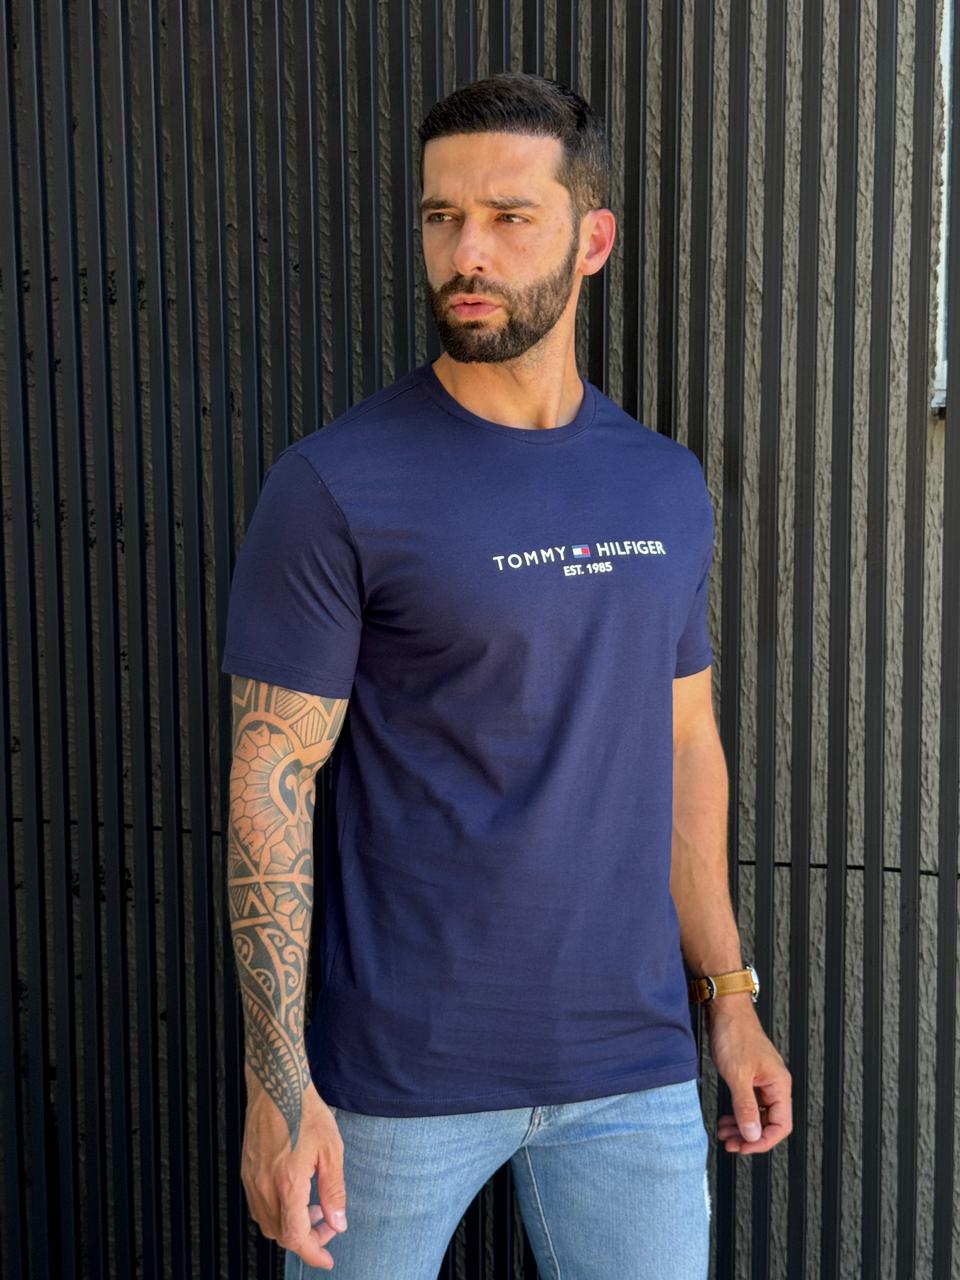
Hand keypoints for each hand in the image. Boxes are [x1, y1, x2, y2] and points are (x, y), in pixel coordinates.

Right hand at [241, 1067, 347, 1268]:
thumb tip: (338, 1223)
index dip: (313, 1253)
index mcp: (287, 1184)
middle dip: (306, 1237)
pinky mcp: (247, 1170)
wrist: (277, 1085)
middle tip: (328, 1223)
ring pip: (268, 1222)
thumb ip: (334, 1191)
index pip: (295, 1237)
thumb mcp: (331, 1150)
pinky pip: (259, 1205)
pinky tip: (296, 1193)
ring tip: (315, 1207)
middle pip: (280, 1234)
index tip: (327, 1259)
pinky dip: (278, 1210)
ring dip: (291, 1225)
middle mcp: (263, 1187)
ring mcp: (251, 1179)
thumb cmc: (305, 1112)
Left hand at [705, 997, 792, 1155]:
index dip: (763, 1141)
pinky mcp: (751, 1076)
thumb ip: (746, 1106)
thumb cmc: (734, 1034)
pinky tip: (726, 1119)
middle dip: (749, 1136)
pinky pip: (749, 1103)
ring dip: (742, 1127)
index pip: (781, 1126)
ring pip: (758, 1114)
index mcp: (779, 1084)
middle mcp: (774, 1084)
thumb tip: (752, 1135)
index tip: (744, 1147)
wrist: (725, 1009)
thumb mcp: (738, 1075)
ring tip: (724, 1134)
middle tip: (730, 1144)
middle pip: (769, 1123)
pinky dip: (738, 1113)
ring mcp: (763, 1080)